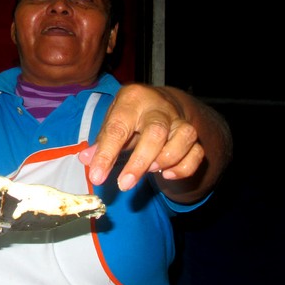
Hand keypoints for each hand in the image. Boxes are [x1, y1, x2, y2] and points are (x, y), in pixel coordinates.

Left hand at [78, 84, 205, 191]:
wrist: (160, 103)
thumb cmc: (130, 116)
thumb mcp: (112, 122)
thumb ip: (101, 142)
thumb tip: (86, 160)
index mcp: (132, 100)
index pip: (118, 128)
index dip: (106, 154)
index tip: (97, 177)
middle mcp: (159, 108)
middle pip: (156, 132)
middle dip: (140, 162)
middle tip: (124, 184)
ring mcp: (179, 120)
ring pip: (185, 137)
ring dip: (167, 159)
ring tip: (150, 171)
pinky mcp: (194, 135)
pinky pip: (197, 152)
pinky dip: (184, 167)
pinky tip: (167, 174)